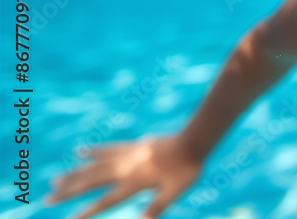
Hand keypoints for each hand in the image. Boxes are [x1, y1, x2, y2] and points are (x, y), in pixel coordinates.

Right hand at [46, 135, 203, 218]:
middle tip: (48, 197)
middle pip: (91, 182)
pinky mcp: (133, 145)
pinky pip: (109, 148)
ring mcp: (128, 155)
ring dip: (75, 173)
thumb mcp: (174, 192)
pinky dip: (94, 151)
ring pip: (95, 165)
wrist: (193, 141)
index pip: (105, 202)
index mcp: (135, 183)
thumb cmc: (187, 169)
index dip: (87, 212)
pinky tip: (80, 151)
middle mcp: (126, 169)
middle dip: (69, 191)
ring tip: (56, 179)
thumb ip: (157, 206)